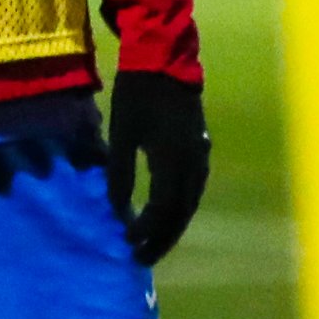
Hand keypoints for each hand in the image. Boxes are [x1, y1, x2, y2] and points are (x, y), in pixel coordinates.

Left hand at [107, 70, 211, 263]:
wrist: (164, 59)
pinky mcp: (200, 147)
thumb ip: (120, 173)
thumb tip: (117, 208)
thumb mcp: (122, 134)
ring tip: (154, 243)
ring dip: (173, 225)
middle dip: (162, 237)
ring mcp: (201, 155)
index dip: (146, 229)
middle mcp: (194, 163)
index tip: (126, 242)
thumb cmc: (138, 95)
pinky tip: (168, 214)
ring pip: (190, 202)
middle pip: (181, 212)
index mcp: (174, 160)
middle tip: (142, 259)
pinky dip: (180, 207)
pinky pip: (193, 188)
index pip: (163, 208)